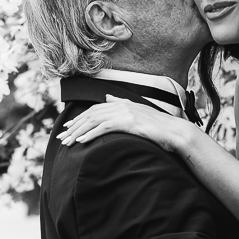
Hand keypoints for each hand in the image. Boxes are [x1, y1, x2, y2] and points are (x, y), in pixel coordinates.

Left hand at [60, 96, 192, 152]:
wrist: (176, 132)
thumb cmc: (159, 128)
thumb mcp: (139, 114)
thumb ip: (122, 104)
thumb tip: (108, 97)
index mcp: (123, 103)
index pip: (95, 110)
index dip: (80, 119)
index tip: (69, 128)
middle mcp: (122, 105)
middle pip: (91, 114)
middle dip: (74, 126)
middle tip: (62, 136)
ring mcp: (125, 113)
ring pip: (94, 121)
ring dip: (78, 132)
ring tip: (67, 142)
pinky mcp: (128, 122)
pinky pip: (104, 128)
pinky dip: (90, 134)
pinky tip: (81, 142)